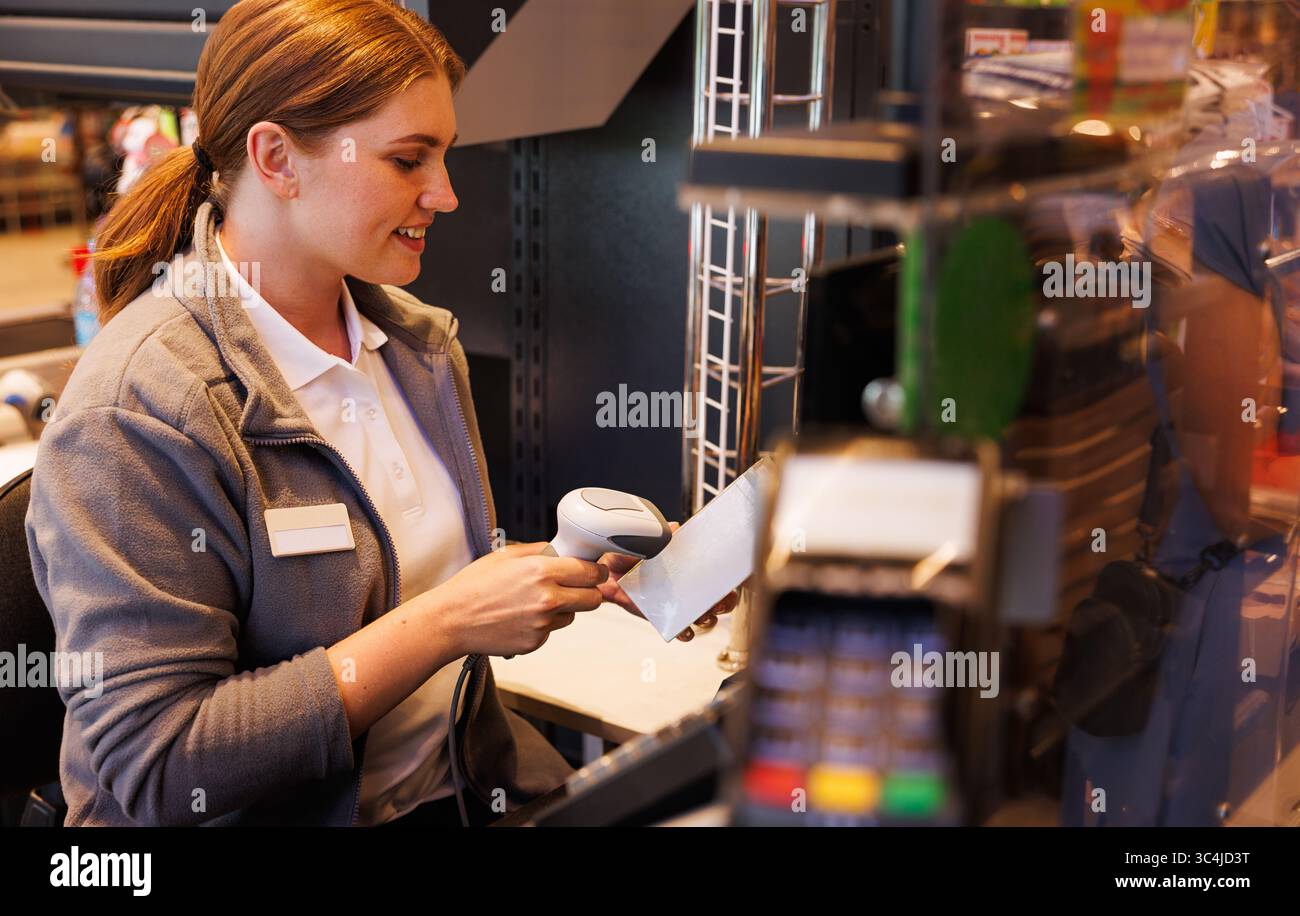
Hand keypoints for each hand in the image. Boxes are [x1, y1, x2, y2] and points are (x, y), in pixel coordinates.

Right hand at [430, 542, 607, 656]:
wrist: (451, 620)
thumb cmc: (473, 586)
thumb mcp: (506, 555)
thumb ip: (540, 551)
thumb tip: (563, 551)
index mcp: (541, 571)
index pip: (591, 572)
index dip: (595, 571)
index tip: (592, 571)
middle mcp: (547, 598)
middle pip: (594, 598)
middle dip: (589, 591)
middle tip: (576, 587)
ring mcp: (542, 624)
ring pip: (573, 615)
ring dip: (565, 608)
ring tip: (536, 601)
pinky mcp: (535, 643)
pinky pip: (552, 630)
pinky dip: (544, 624)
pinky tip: (521, 616)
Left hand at [596, 521, 741, 641]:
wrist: (608, 574)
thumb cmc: (630, 555)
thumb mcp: (643, 542)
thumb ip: (658, 537)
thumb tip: (673, 528)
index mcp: (690, 565)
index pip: (718, 570)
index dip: (730, 575)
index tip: (731, 577)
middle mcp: (691, 586)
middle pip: (722, 597)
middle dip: (726, 600)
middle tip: (718, 600)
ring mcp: (682, 604)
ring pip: (708, 616)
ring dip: (708, 617)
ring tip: (700, 615)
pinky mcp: (669, 619)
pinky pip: (685, 632)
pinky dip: (687, 633)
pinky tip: (684, 629)